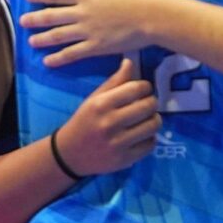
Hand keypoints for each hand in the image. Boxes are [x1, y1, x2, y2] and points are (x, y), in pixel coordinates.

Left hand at [22, 0, 164, 66]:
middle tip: (22, 21)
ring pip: (59, 36)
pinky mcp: (96, 47)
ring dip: (43, 39)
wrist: (153, 16)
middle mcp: (82, 13)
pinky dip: (59, 58)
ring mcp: (88, 31)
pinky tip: (48, 62)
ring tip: (31, 42)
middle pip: (52, 16)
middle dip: (35, 18)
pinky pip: (73, 54)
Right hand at [53, 58, 160, 175]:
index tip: (142, 90)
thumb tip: (130, 62)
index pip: (137, 88)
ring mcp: (117, 143)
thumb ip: (114, 81)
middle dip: (151, 103)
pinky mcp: (124, 160)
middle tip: (146, 105)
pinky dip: (149, 139)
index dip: (145, 87)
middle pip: (149, 106)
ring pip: (153, 125)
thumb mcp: (95, 98)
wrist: (69, 154)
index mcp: (102, 104)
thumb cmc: (84, 121)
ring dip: (154, 120)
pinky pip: (150, 144)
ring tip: (146, 119)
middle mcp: (110, 123)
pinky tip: (140, 136)